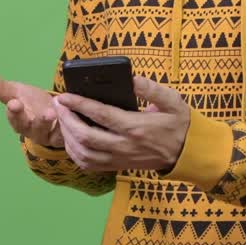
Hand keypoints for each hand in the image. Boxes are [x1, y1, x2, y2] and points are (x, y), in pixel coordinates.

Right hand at [0, 74, 62, 147]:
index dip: (13, 112)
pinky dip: (66, 121)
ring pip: (45, 129)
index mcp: (18, 120)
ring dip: (46, 121)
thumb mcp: (17, 93)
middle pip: (26, 126)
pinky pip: (65, 130)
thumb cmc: (32, 103)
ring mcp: (48, 132)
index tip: (13, 103)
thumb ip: (1, 88)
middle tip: (25, 107)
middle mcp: (31, 129)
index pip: (13, 117)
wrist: (55, 113)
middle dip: (25, 118)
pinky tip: (67, 111)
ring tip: (50, 112)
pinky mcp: (63, 133)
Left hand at [53, 76, 189, 171]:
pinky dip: (74, 153)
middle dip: (66, 119)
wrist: (187, 153)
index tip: (64, 95)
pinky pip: (89, 164)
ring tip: (62, 119)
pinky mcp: (117, 166)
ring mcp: (119, 158)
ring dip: (67, 137)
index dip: (79, 105)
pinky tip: (70, 139)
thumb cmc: (179, 124)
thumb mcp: (172, 101)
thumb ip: (151, 89)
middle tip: (58, 104)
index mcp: (136, 127)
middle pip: (85, 136)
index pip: (101, 115)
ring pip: (83, 153)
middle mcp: (124, 145)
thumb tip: (131, 78)